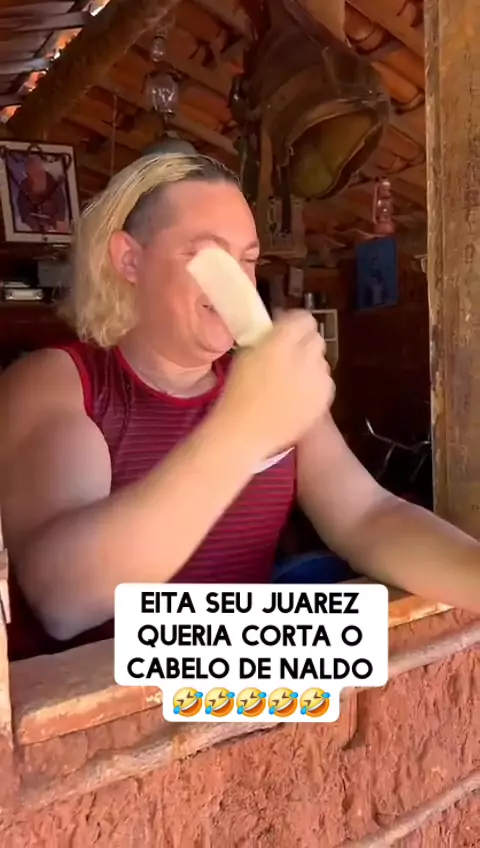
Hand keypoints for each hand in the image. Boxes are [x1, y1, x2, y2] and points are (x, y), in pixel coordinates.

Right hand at [214, 310, 334, 458]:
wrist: (246, 433)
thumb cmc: (238, 393)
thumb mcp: (246, 354)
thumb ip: (269, 337)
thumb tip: (282, 327)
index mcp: (281, 343)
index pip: (304, 319)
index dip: (295, 324)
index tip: (285, 331)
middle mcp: (305, 357)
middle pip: (316, 339)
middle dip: (304, 345)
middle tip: (287, 357)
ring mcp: (318, 380)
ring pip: (322, 362)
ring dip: (310, 366)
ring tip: (291, 381)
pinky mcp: (324, 400)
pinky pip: (324, 383)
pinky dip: (314, 386)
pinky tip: (296, 397)